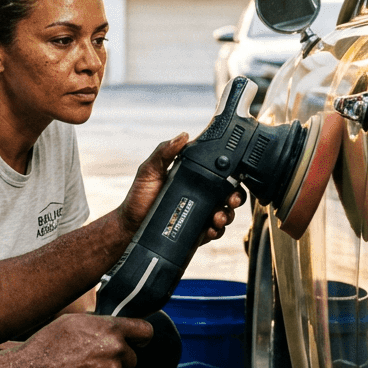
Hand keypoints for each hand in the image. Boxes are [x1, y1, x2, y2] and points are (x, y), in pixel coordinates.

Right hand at [16, 314, 151, 367]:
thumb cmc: (46, 345)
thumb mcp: (72, 322)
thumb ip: (98, 324)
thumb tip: (112, 326)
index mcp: (110, 328)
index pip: (145, 331)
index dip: (141, 339)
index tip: (136, 344)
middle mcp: (115, 350)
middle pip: (132, 359)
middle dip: (117, 362)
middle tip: (92, 363)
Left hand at [118, 134, 244, 238]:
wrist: (131, 227)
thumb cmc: (139, 197)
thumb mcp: (150, 170)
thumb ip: (164, 152)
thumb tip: (183, 135)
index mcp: (193, 178)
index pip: (218, 174)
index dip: (231, 174)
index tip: (234, 176)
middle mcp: (201, 195)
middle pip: (229, 194)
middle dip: (236, 197)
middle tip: (231, 200)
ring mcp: (201, 214)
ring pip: (226, 213)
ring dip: (228, 215)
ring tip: (218, 217)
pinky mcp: (199, 232)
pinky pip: (215, 231)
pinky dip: (217, 231)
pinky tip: (210, 229)